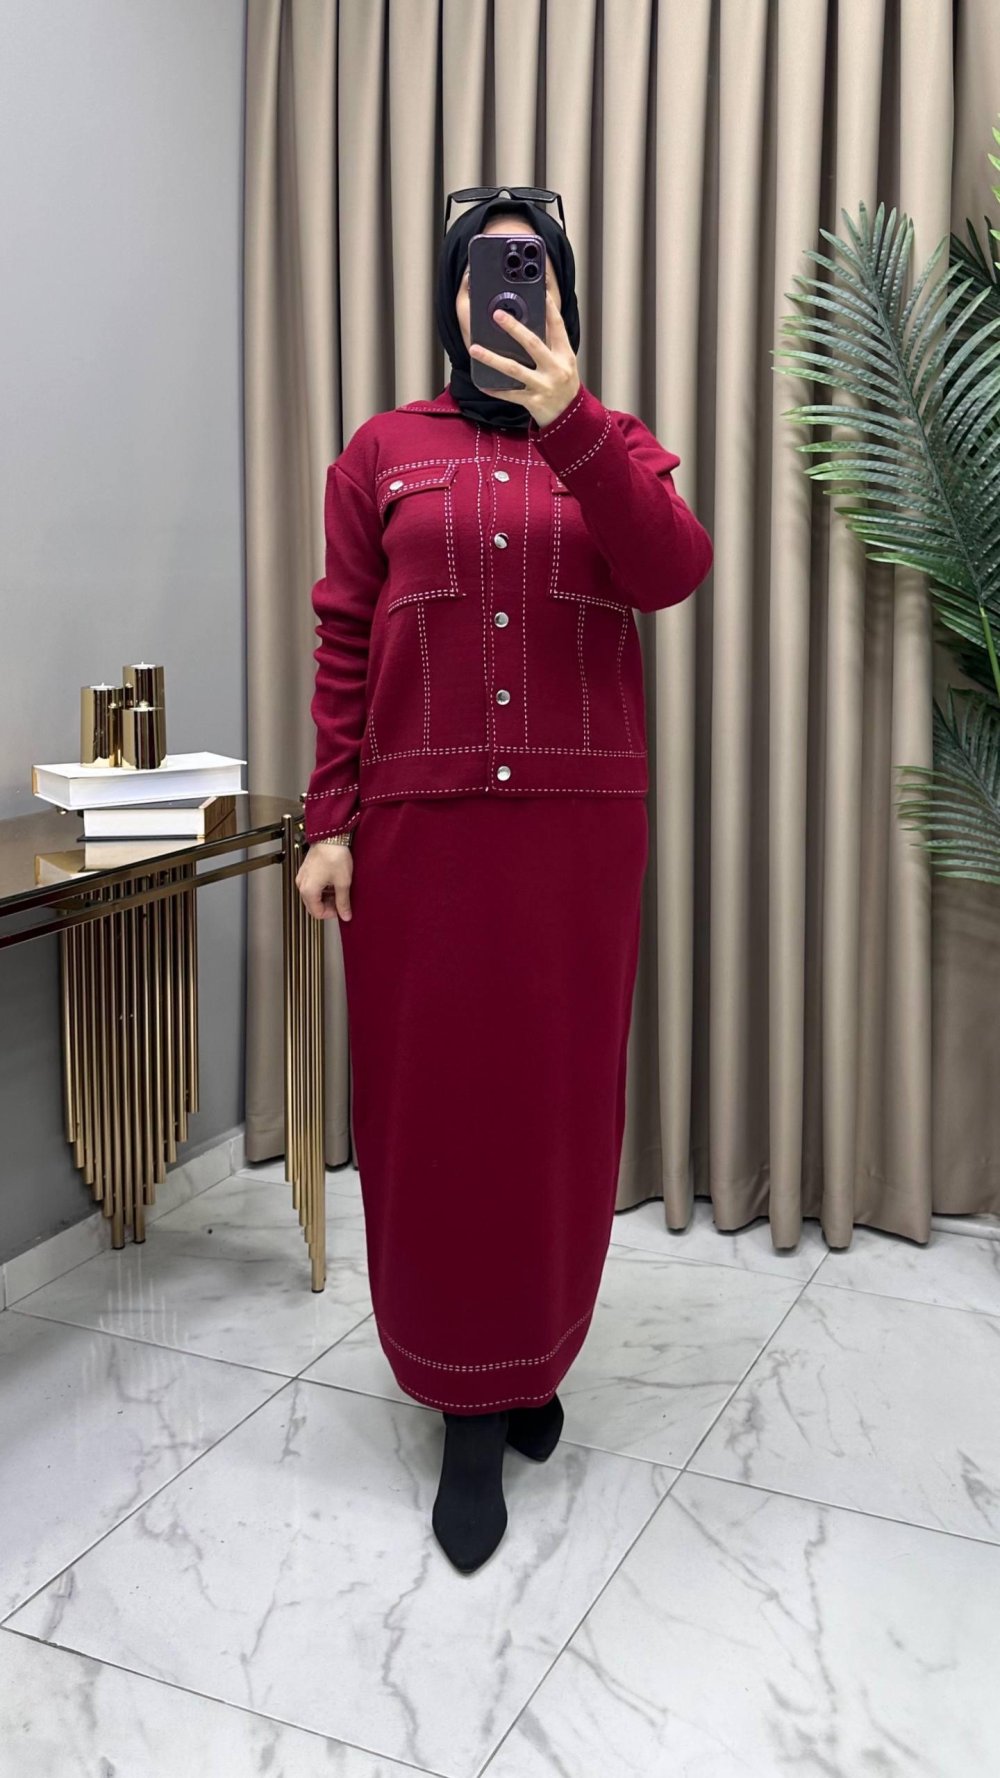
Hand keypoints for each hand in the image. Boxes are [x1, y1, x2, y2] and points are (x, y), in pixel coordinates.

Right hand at [296, 842, 353, 921]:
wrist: (330, 836)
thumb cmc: (334, 855)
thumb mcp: (343, 882)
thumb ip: (343, 902)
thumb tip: (345, 915)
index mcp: (308, 890)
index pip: (317, 913)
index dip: (331, 914)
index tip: (341, 910)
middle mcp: (302, 884)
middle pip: (313, 905)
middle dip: (328, 906)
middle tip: (341, 902)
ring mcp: (303, 876)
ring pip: (313, 896)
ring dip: (325, 897)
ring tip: (339, 890)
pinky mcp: (307, 870)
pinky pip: (312, 885)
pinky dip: (322, 888)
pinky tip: (333, 882)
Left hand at [469, 287, 580, 427]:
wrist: (571, 418)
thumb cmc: (565, 386)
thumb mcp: (565, 362)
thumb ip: (551, 344)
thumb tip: (532, 322)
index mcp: (565, 355)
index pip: (557, 327)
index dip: (550, 308)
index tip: (540, 292)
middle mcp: (555, 369)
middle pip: (532, 344)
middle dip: (514, 328)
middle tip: (496, 314)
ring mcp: (543, 386)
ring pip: (514, 369)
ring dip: (492, 358)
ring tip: (474, 348)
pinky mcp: (533, 401)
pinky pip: (509, 394)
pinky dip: (494, 388)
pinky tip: (481, 382)